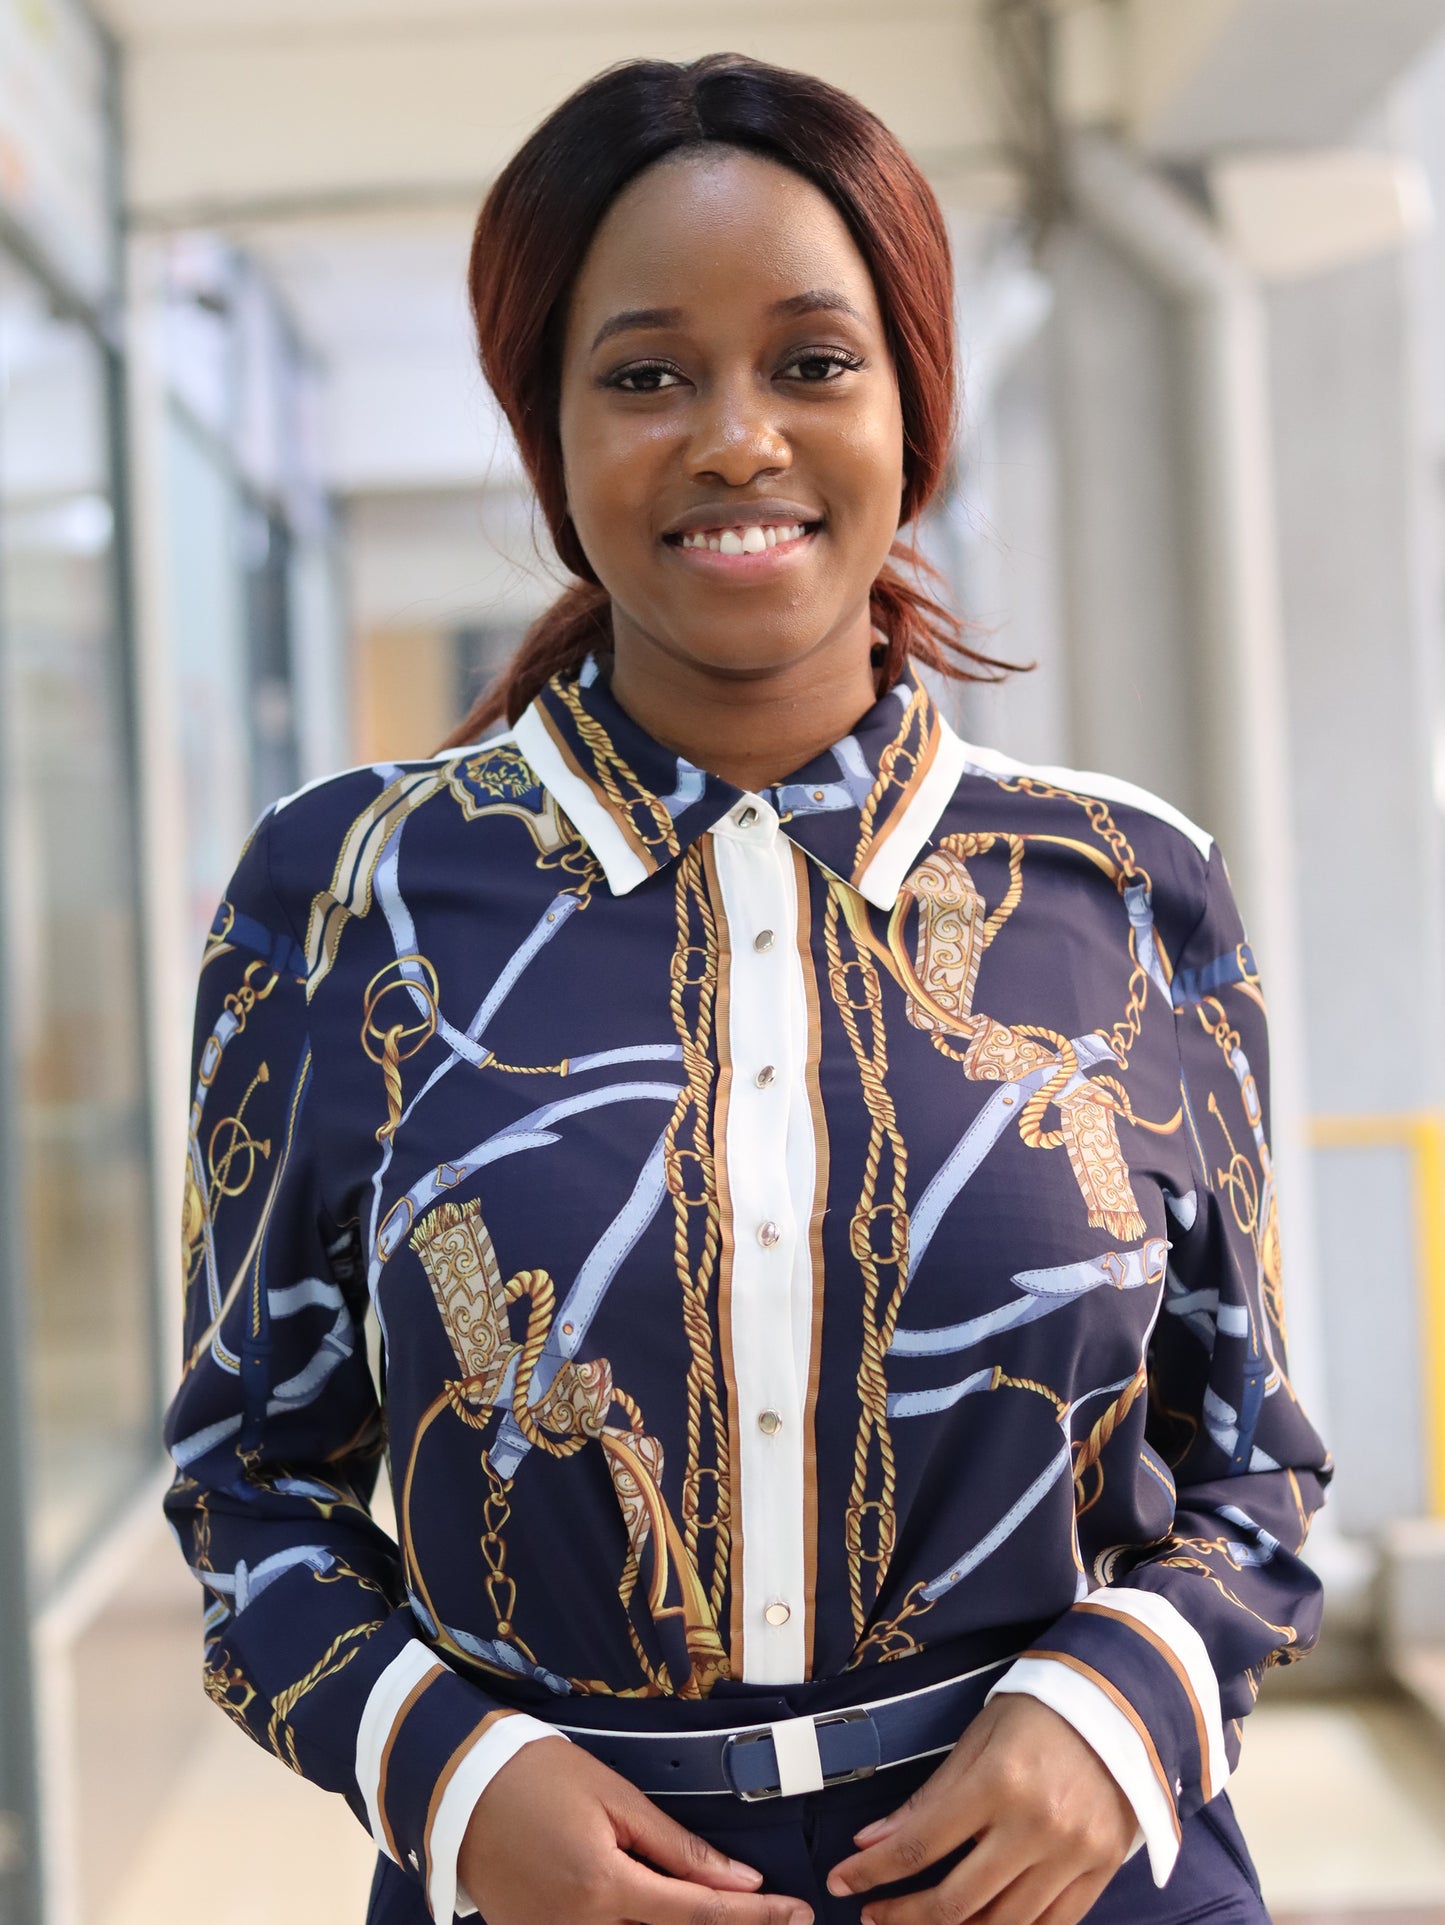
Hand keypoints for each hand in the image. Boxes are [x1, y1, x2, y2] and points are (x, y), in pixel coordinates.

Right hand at [458, 1735, 813, 1924]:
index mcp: (604, 1889)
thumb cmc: (533, 1775)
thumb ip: (676, 1847)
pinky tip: (660, 1905)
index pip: (698, 1913)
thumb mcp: (613, 1798)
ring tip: (720, 1908)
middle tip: (769, 1910)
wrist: (454, 1786)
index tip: (799, 1912)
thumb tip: (734, 1880)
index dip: (755, 1916)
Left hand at [825, 1695, 1136, 1924]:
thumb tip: (873, 1842)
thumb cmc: (1037, 1712)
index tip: (840, 1882)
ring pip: (1001, 1924)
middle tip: (871, 1914)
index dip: (873, 1872)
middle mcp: (1037, 1826)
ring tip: (917, 1923)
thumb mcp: (976, 1739)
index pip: (921, 1845)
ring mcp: (1073, 1855)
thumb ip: (929, 1797)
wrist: (1120, 1702)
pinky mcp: (1100, 1871)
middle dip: (902, 1914)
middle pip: (955, 1900)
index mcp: (1000, 1782)